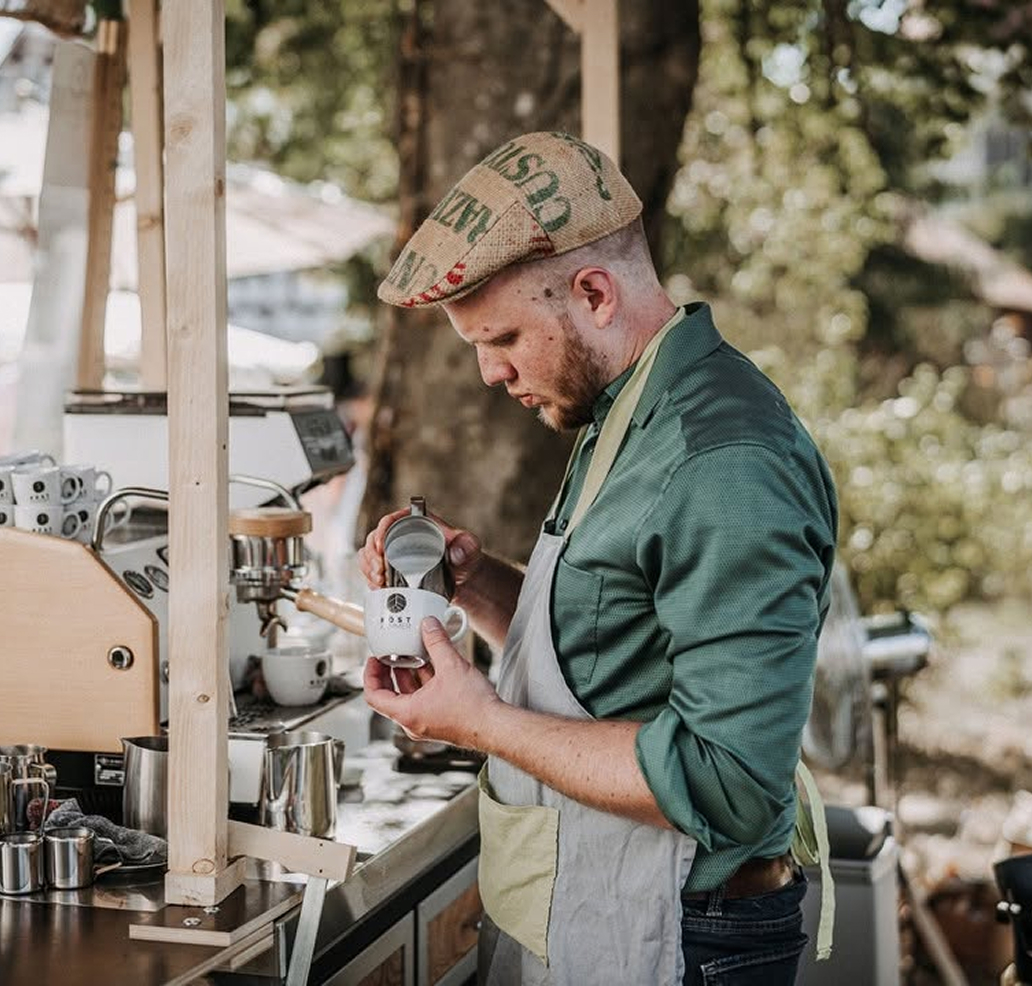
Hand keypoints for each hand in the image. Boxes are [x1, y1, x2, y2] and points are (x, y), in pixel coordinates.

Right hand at [358, 509, 483, 590]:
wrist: (461, 578)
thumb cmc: (465, 557)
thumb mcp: (470, 548)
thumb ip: (467, 546)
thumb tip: (456, 552)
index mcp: (417, 522)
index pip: (392, 520)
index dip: (381, 530)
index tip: (380, 545)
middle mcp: (401, 535)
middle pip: (375, 539)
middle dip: (371, 555)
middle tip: (380, 571)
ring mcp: (394, 553)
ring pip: (369, 556)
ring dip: (369, 568)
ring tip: (380, 581)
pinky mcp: (391, 570)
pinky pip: (372, 571)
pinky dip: (371, 579)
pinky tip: (379, 588)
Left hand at [363, 617, 500, 748]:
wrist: (495, 726)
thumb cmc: (473, 709)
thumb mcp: (451, 666)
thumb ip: (436, 642)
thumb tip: (428, 625)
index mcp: (407, 713)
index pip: (374, 695)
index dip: (370, 675)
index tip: (374, 660)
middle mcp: (413, 722)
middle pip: (390, 696)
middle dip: (390, 672)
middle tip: (391, 655)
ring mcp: (427, 723)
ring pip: (409, 698)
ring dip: (409, 676)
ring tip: (414, 656)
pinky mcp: (440, 722)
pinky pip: (424, 701)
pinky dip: (424, 684)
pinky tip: (435, 667)